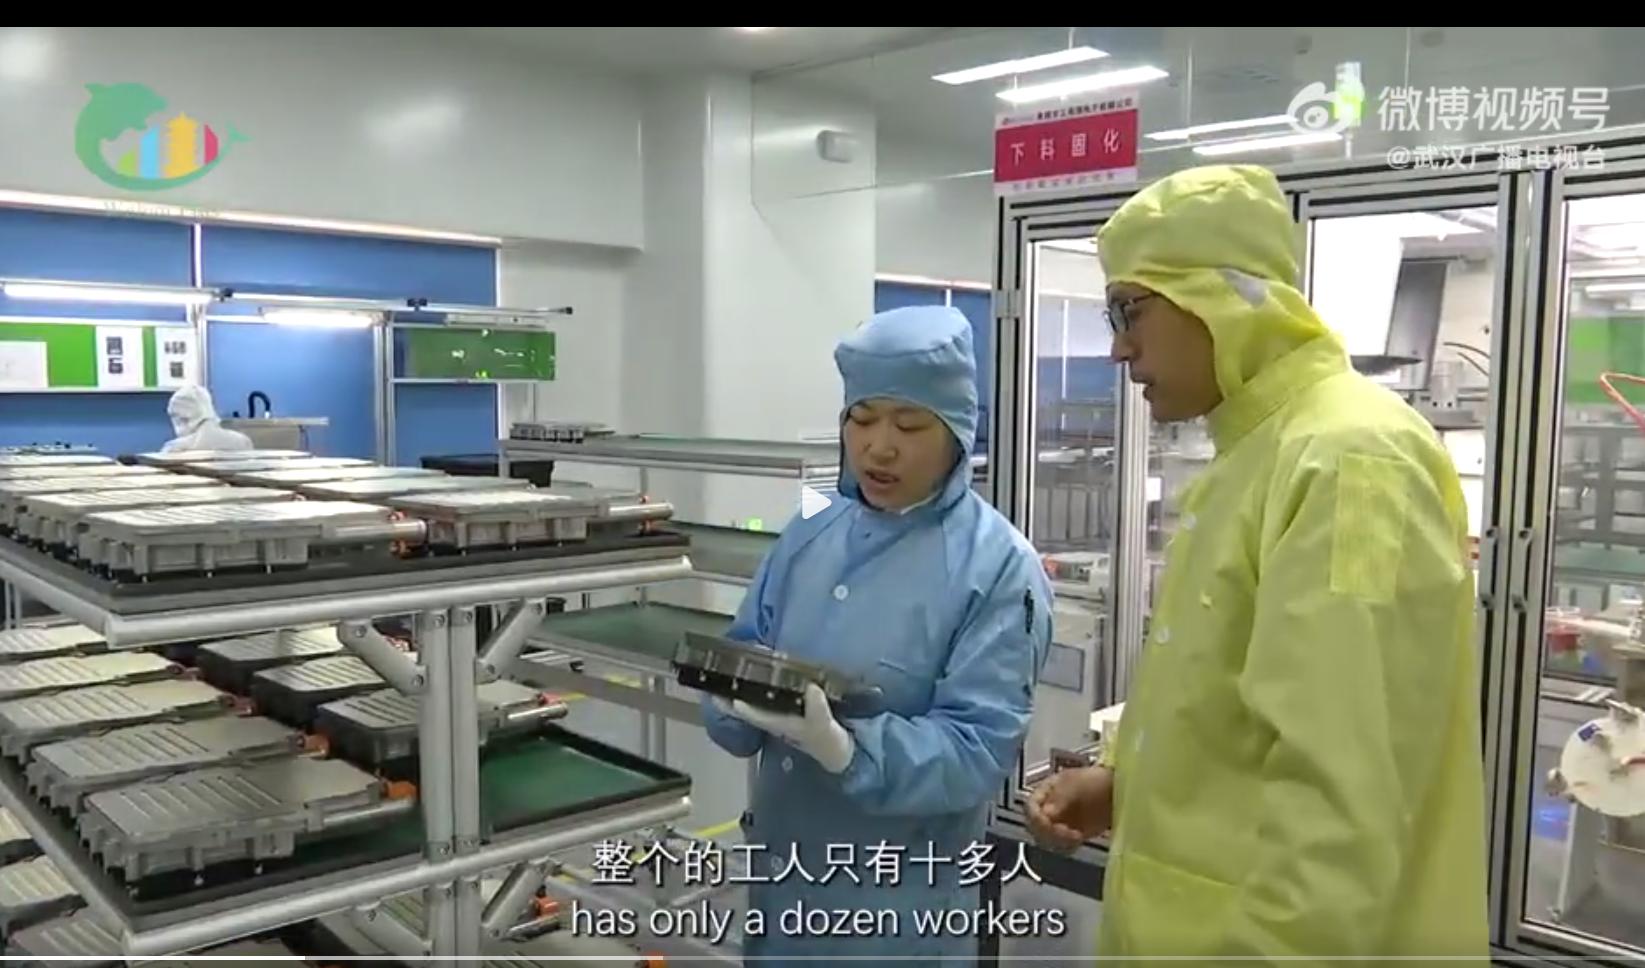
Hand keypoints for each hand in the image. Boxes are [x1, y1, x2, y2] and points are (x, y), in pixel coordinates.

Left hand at [728, 682, 854, 773]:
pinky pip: (764, 699)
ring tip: (722, 677)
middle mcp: (774, 720)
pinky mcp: (785, 711)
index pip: (754, 715)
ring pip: (751, 704)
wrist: (836, 752)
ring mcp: (778, 716)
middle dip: (727, 699)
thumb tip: (811, 687)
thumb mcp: (825, 727)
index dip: (738, 707)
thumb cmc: (828, 741)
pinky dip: (755, 688)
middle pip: (745, 709)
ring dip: (738, 692)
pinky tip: (752, 678)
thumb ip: (819, 710)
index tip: (721, 696)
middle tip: (709, 683)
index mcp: (781, 724)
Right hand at [1026, 765, 1114, 851]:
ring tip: (1076, 838)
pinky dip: (1066, 847)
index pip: (1030, 807)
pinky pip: (1060, 846)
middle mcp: (1047, 807)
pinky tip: (1078, 842)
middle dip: (1048, 833)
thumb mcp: (1076, 786)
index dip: (1036, 818)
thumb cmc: (1096, 783)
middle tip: (1066, 834)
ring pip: (1045, 839)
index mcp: (1045, 791)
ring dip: (1057, 842)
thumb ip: (1059, 799)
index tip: (1050, 825)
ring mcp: (1058, 822)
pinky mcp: (1069, 835)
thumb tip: (1045, 814)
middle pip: (1035, 826)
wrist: (1117, 793)